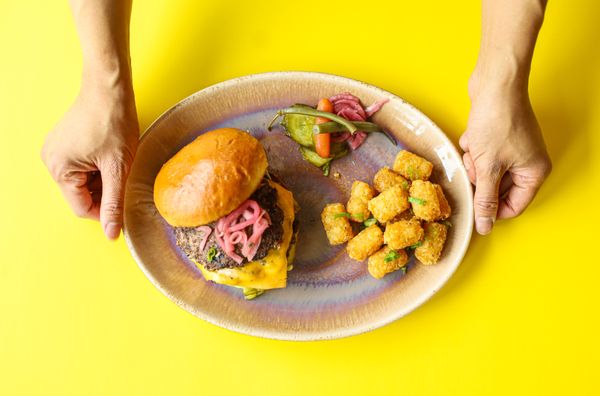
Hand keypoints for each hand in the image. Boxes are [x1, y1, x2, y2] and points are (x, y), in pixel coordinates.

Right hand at [41, 80, 138, 239]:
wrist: (110, 88)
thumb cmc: (113, 122)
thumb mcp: (118, 168)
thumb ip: (115, 202)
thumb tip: (112, 233)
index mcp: (60, 169)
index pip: (83, 208)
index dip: (107, 212)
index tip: (126, 208)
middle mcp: (52, 161)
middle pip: (83, 195)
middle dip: (106, 192)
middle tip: (126, 179)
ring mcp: (57, 151)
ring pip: (85, 182)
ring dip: (104, 179)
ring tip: (119, 163)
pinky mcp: (66, 143)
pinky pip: (83, 167)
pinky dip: (100, 168)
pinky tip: (112, 156)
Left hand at [460, 73, 551, 234]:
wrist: (494, 84)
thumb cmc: (497, 122)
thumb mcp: (488, 167)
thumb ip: (486, 199)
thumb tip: (485, 226)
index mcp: (534, 173)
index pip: (513, 206)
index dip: (492, 209)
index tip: (474, 204)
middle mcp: (527, 163)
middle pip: (497, 189)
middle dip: (481, 179)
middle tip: (475, 165)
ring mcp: (513, 150)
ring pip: (486, 172)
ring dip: (474, 163)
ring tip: (475, 147)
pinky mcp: (498, 139)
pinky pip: (481, 155)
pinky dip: (473, 148)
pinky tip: (474, 136)